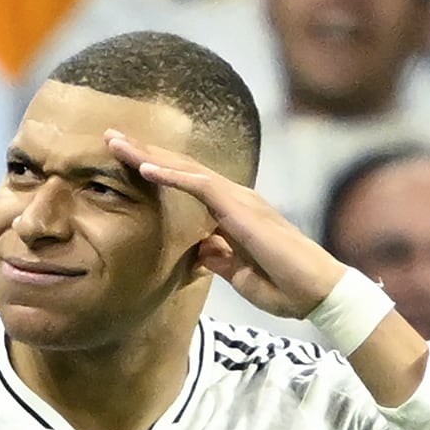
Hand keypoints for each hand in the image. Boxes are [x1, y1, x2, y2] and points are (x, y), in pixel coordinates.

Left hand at [103, 132, 343, 318]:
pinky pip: (200, 185)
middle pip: (181, 169)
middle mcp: (235, 199)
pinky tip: (144, 168)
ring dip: (148, 155)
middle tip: (110, 137)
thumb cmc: (286, 287)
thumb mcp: (241, 276)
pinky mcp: (241, 209)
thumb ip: (220, 259)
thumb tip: (199, 250)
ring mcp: (239, 200)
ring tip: (116, 142)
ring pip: (185, 169)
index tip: (124, 162)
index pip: (187, 185)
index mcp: (233, 214)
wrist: (318, 293)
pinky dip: (171, 175)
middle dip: (144, 152)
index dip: (156, 171)